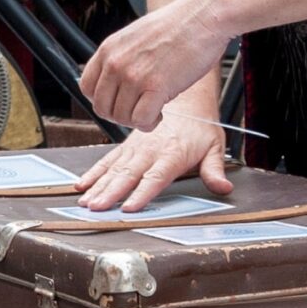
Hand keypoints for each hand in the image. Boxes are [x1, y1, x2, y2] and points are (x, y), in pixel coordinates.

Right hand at [76, 109, 232, 212]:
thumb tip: (224, 188)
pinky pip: (107, 160)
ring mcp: (135, 148)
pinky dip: (93, 173)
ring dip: (98, 186)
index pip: (155, 177)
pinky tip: (82, 185)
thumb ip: (215, 170)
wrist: (186, 99)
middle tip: (97, 208)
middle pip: (128, 175)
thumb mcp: (215, 146)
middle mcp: (150, 150)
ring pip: (114, 169)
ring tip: (86, 202)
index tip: (129, 207)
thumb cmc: (200, 127)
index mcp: (171, 153)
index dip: (142, 193)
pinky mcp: (126, 145)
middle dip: (111, 193)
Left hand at [79, 0, 229, 132]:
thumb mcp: (135, 37)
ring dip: (138, 120)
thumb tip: (116, 85)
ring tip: (153, 108)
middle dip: (120, 115)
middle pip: (102, 108)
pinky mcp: (156, 87)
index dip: (104, 100)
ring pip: (121, 117)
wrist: (203, 16)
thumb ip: (121, 58)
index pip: (87, 88)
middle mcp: (116, 63)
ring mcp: (134, 75)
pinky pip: (141, 121)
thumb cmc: (177, 27)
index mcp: (108, 49)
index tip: (120, 100)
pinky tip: (160, 113)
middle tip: (139, 109)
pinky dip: (150, 123)